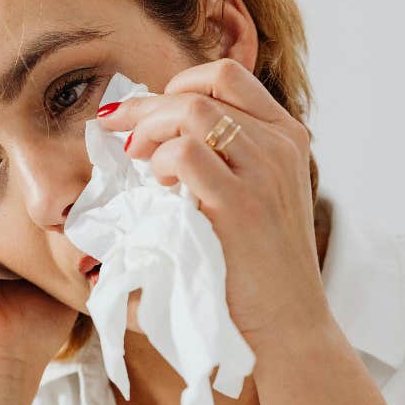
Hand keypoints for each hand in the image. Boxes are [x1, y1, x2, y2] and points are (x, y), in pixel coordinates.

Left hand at [97, 58, 332, 349]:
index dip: (176, 84)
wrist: (287, 328)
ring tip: (137, 161)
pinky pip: (187, 152)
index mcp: (285, 138)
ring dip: (148, 129)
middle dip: (146, 105)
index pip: (227, 76)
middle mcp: (280, 146)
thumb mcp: (256, 202)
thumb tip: (150, 139)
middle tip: (117, 133)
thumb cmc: (257, 272)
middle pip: (202, 88)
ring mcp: (264, 172)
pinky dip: (160, 160)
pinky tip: (157, 185)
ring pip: (191, 110)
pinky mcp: (241, 204)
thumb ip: (222, 164)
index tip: (145, 114)